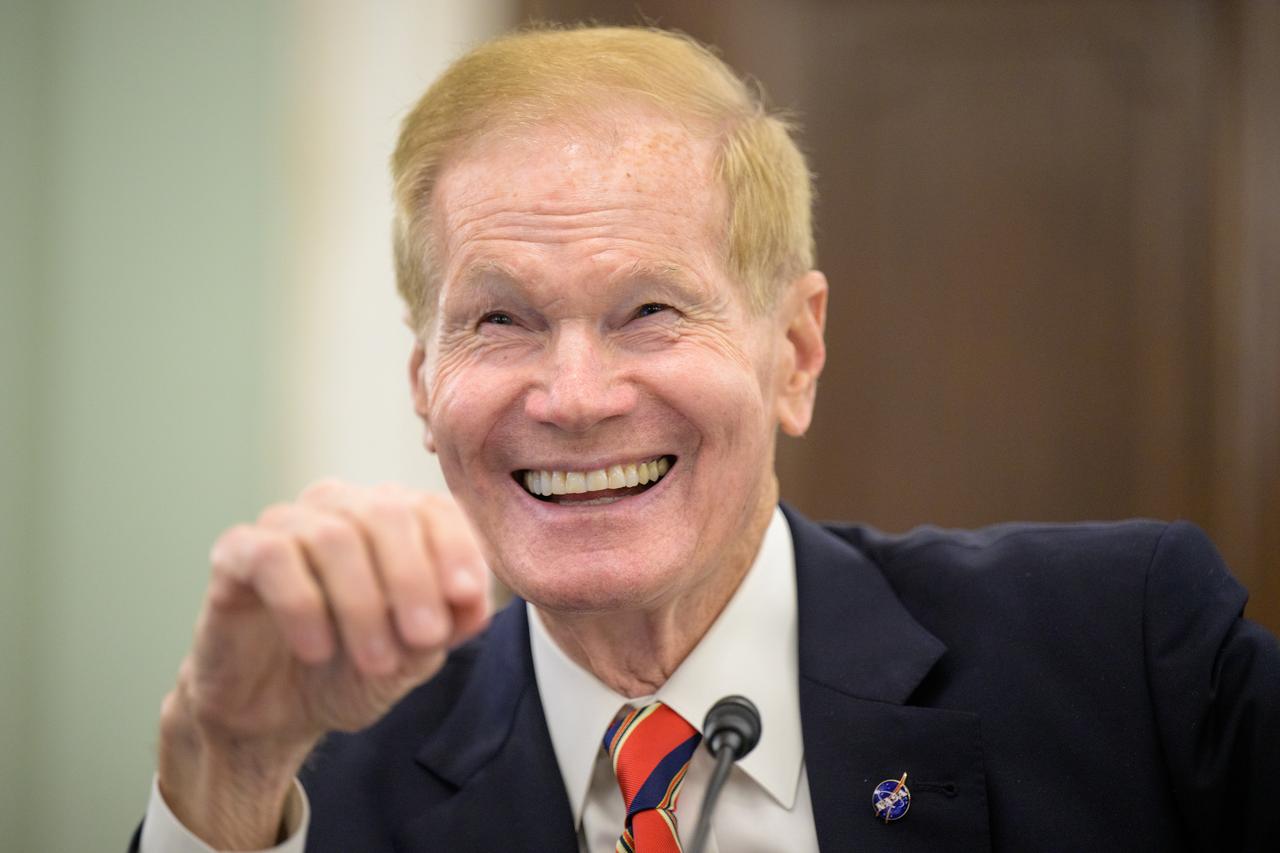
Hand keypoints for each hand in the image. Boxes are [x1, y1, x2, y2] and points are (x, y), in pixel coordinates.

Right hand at [156, 480, 488, 849]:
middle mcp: (342, 507)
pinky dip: (302, 606)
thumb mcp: (415, 657)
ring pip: (333, 536)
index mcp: (393, 519)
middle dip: (413, 579)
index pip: (434, 507)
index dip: (456, 548)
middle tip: (425, 638)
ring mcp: (286, 524)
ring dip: (363, 604)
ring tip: (377, 662)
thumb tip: (476, 600)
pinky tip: (317, 649)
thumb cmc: (353, 670)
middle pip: (386, 514)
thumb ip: (450, 624)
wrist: (277, 713)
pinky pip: (271, 556)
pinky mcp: (235, 552)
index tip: (466, 597)